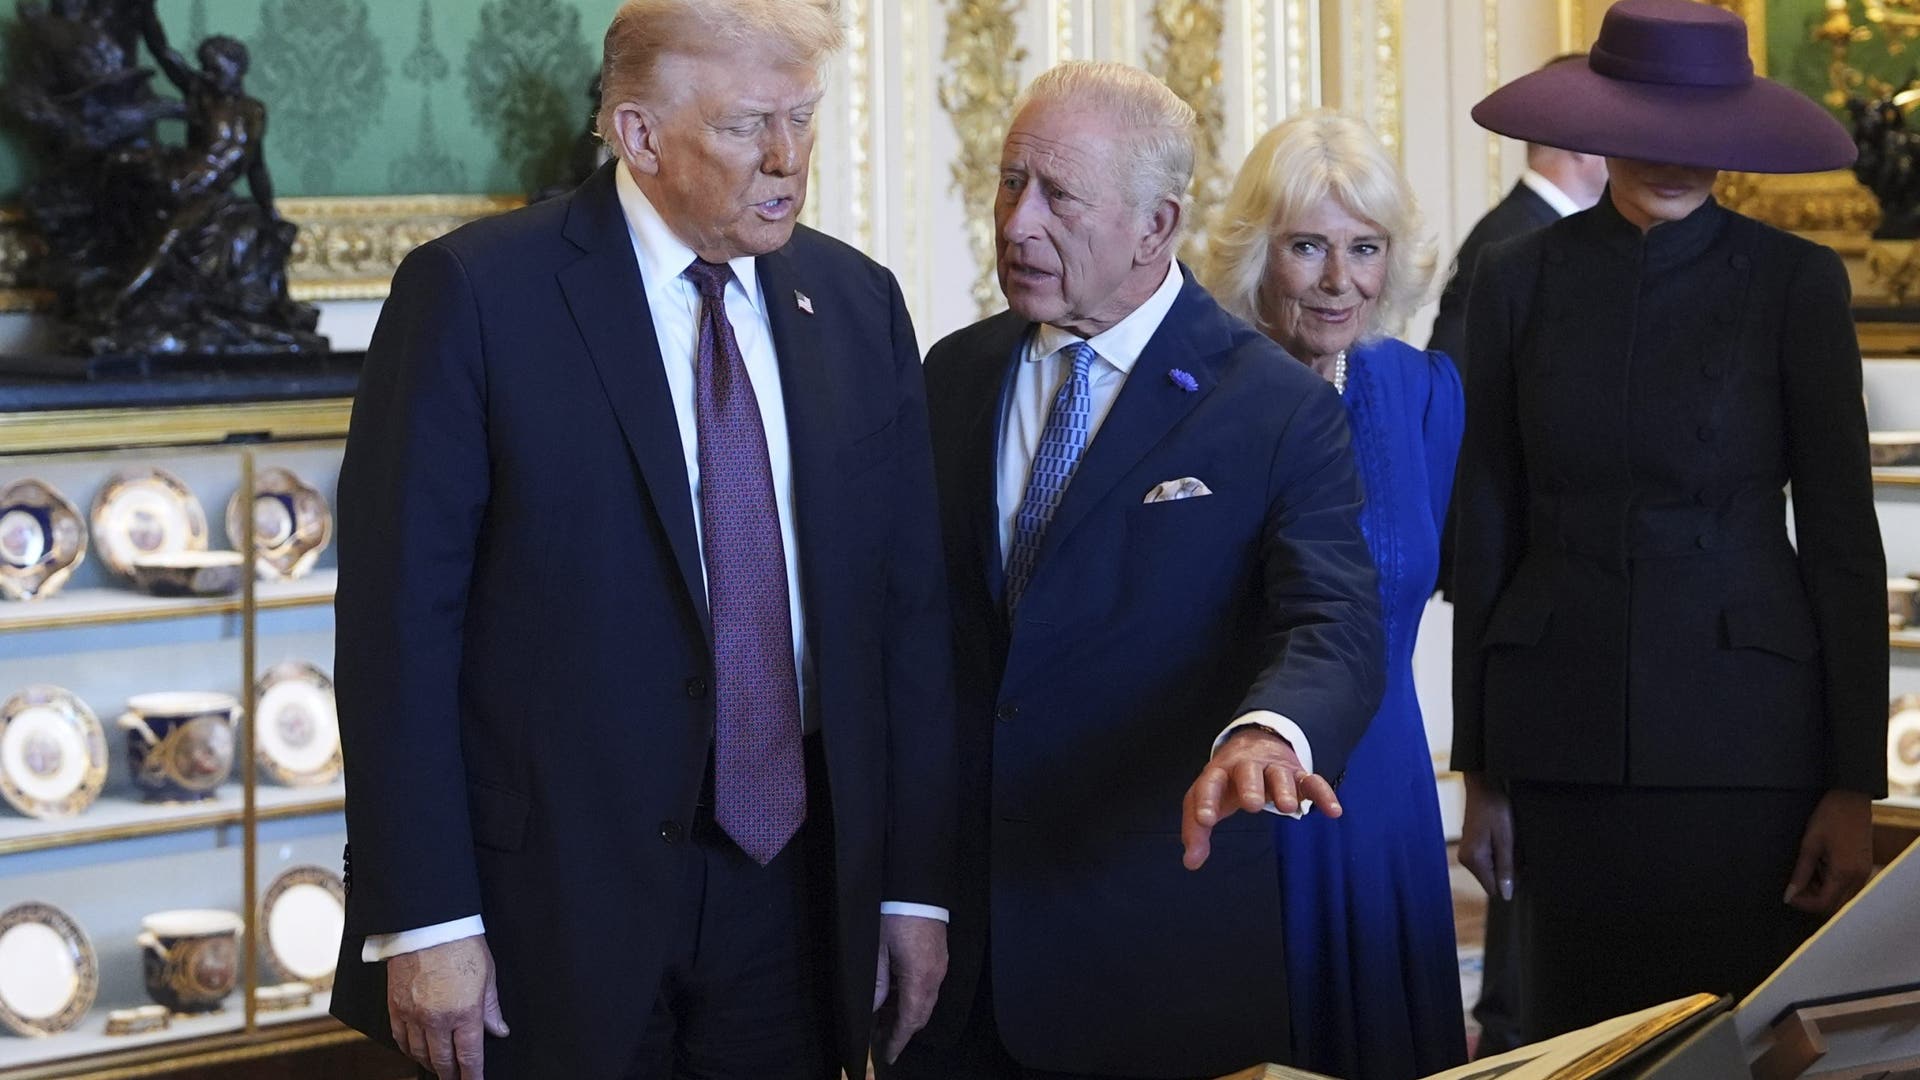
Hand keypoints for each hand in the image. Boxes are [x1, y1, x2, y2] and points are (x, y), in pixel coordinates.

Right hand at [386, 935, 508, 1079]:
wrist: (428, 924)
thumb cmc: (461, 945)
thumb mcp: (487, 976)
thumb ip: (491, 1008)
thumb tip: (499, 1030)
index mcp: (465, 1012)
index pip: (470, 1056)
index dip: (473, 1076)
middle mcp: (438, 1019)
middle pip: (443, 1060)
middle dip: (451, 1074)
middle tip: (456, 1079)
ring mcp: (413, 1015)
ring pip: (420, 1053)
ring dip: (430, 1064)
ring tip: (438, 1068)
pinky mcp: (395, 1007)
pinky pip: (399, 1038)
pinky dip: (408, 1049)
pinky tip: (415, 1051)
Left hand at [872, 914, 946, 1063]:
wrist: (917, 888)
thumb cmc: (895, 914)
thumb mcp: (877, 949)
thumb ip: (878, 982)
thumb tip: (875, 1008)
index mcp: (920, 978)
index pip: (910, 1020)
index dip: (898, 1040)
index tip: (888, 1055)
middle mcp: (935, 976)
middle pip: (921, 1014)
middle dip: (901, 1030)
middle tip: (879, 1038)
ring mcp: (939, 966)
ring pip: (924, 1001)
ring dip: (905, 1013)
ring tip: (882, 1018)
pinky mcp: (938, 957)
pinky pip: (927, 987)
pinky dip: (911, 998)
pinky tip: (894, 996)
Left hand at [1181, 726, 1340, 870]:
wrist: (1255, 744)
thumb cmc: (1226, 782)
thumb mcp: (1205, 800)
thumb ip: (1196, 831)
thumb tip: (1191, 862)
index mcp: (1220, 772)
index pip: (1209, 783)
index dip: (1206, 800)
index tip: (1205, 820)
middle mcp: (1247, 767)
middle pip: (1248, 772)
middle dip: (1251, 786)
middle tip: (1253, 804)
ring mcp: (1274, 769)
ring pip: (1280, 775)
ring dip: (1285, 789)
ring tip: (1289, 808)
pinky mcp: (1298, 775)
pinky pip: (1312, 782)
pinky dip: (1323, 794)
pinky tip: (1333, 811)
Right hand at [1458, 772, 1513, 901]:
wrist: (1483, 786)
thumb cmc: (1495, 809)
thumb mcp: (1506, 839)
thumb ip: (1506, 868)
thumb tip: (1507, 895)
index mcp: (1473, 860)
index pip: (1493, 888)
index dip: (1510, 882)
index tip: (1521, 865)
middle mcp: (1466, 859)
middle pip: (1492, 879)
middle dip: (1509, 869)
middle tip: (1517, 848)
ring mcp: (1467, 852)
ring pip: (1492, 869)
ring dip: (1506, 860)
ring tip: (1511, 839)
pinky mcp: (1471, 846)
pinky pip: (1489, 859)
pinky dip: (1500, 852)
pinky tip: (1505, 837)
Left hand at [1784, 790, 1872, 913]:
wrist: (1852, 798)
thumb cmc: (1829, 817)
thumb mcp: (1810, 845)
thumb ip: (1801, 873)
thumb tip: (1789, 895)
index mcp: (1845, 873)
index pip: (1823, 904)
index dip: (1803, 904)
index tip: (1788, 895)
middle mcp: (1859, 877)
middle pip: (1833, 904)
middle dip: (1812, 898)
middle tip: (1794, 884)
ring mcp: (1864, 872)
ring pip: (1840, 895)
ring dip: (1821, 890)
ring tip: (1806, 870)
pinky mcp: (1864, 866)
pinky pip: (1847, 884)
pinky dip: (1831, 882)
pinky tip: (1818, 865)